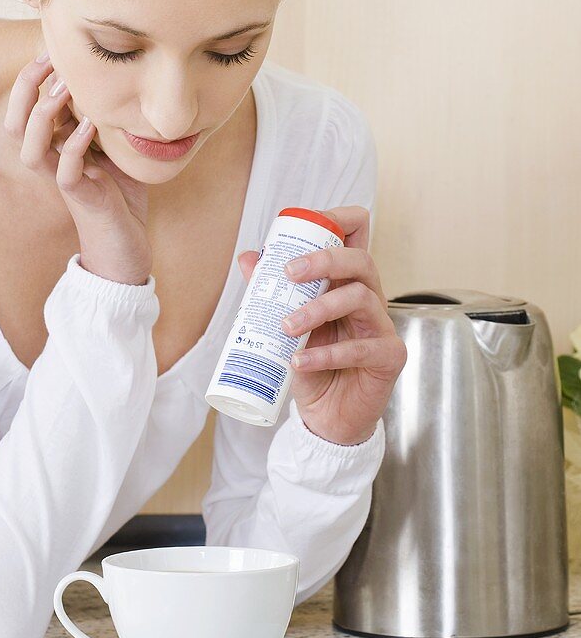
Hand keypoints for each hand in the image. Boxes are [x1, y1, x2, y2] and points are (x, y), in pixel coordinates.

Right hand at [3, 54, 152, 284]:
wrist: (126, 249)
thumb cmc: (121, 197)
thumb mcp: (114, 149)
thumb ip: (106, 119)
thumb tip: (118, 80)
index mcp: (56, 147)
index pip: (28, 107)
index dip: (33, 76)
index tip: (52, 47)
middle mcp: (51, 162)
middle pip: (16, 122)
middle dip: (27, 88)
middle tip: (49, 58)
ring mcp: (63, 181)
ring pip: (30, 148)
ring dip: (44, 114)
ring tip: (65, 87)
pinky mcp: (80, 200)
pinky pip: (65, 171)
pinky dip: (74, 146)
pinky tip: (89, 126)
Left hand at [237, 206, 406, 444]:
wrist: (327, 418)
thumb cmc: (311, 367)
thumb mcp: (286, 326)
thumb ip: (271, 292)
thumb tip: (248, 257)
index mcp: (348, 284)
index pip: (358, 236)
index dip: (340, 219)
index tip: (307, 224)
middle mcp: (370, 299)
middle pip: (361, 260)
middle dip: (324, 259)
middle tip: (289, 273)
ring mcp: (383, 327)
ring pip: (361, 298)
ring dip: (319, 308)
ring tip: (287, 327)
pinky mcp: (389, 357)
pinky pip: (360, 348)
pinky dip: (326, 354)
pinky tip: (299, 360)